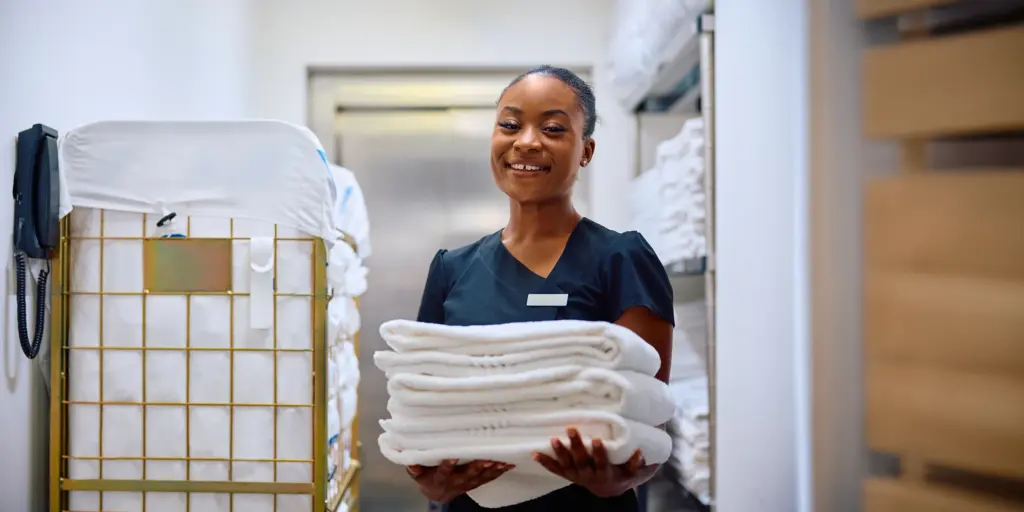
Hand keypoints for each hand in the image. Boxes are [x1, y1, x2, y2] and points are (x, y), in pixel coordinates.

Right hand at [406, 459, 514, 502]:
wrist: (438, 492)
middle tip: (486, 460)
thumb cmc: (428, 475)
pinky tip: (509, 464)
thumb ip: (415, 468)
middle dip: (477, 468)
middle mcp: (457, 482)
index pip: (444, 472)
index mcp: (442, 477)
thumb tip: (410, 462)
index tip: (452, 456)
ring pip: (481, 477)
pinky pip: (490, 478)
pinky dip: (500, 471)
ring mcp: (469, 483)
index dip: (448, 465)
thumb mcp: (419, 473)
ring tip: (501, 461)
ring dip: (491, 470)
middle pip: (467, 475)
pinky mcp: (477, 482)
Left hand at [532, 427, 648, 497]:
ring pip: (566, 465)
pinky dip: (545, 462)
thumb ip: (636, 463)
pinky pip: (555, 470)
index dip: (599, 452)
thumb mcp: (632, 472)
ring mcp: (576, 476)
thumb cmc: (622, 474)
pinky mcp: (567, 475)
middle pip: (581, 461)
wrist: (608, 488)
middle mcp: (588, 476)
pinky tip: (534, 454)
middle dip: (576, 446)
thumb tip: (639, 450)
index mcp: (604, 474)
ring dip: (559, 452)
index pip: (601, 463)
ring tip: (553, 439)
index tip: (596, 439)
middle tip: (572, 429)